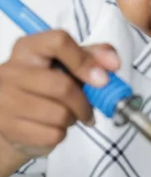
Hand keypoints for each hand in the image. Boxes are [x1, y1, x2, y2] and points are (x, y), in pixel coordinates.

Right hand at [0, 30, 119, 158]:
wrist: (12, 119)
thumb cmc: (45, 88)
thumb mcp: (66, 65)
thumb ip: (91, 56)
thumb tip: (114, 62)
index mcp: (28, 48)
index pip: (59, 42)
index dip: (85, 61)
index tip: (103, 79)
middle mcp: (11, 71)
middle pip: (64, 86)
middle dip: (84, 103)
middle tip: (88, 110)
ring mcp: (6, 100)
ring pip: (60, 114)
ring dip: (72, 119)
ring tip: (65, 116)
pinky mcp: (9, 128)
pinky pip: (53, 135)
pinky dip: (60, 134)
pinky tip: (52, 127)